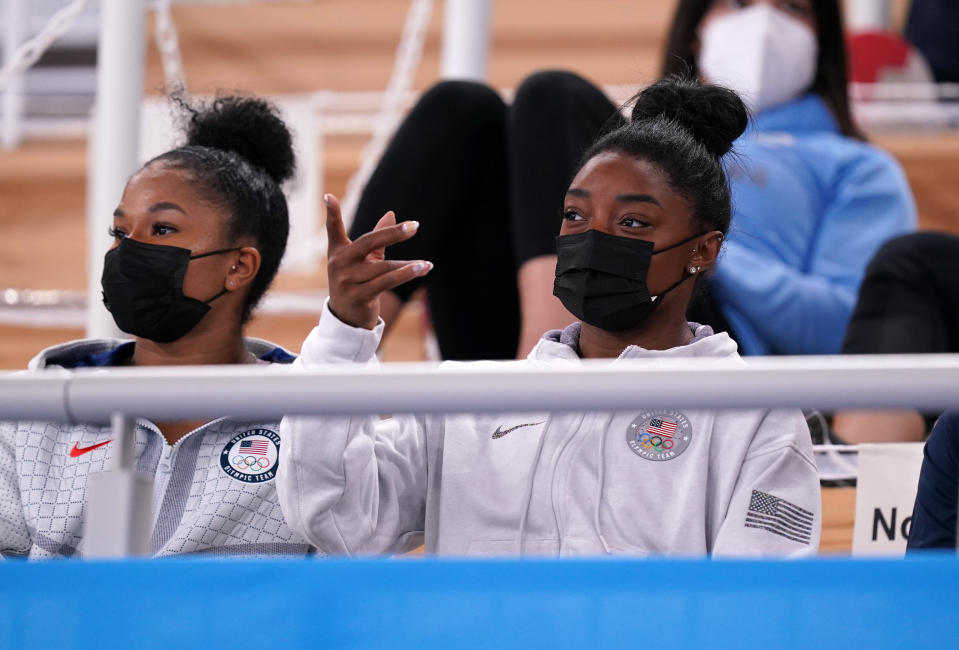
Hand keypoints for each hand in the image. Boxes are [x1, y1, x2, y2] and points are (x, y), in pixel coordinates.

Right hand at [324, 193, 431, 328]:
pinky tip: (422, 270)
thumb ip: (377, 239)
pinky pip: (386, 282)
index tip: (329, 196)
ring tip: (426, 264)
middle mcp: (339, 263)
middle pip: (368, 242)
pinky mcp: (358, 296)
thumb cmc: (357, 282)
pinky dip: (405, 276)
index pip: (333, 229)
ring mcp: (347, 280)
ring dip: (408, 266)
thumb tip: (391, 214)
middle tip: (414, 226)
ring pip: (383, 267)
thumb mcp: (364, 260)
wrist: (346, 318)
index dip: (331, 213)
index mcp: (338, 251)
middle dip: (393, 233)